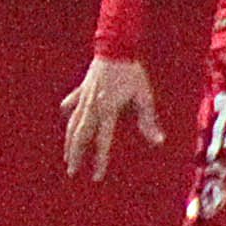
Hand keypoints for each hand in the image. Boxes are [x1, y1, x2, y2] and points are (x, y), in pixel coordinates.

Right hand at [62, 56, 163, 179]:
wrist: (115, 47)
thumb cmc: (132, 73)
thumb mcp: (144, 97)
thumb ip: (148, 121)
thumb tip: (158, 142)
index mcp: (107, 111)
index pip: (102, 142)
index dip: (99, 161)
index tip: (96, 178)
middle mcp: (92, 107)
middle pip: (80, 136)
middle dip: (75, 155)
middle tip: (71, 171)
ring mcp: (84, 98)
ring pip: (72, 125)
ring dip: (69, 142)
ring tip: (67, 155)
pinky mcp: (82, 90)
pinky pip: (72, 105)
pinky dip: (69, 114)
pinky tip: (66, 118)